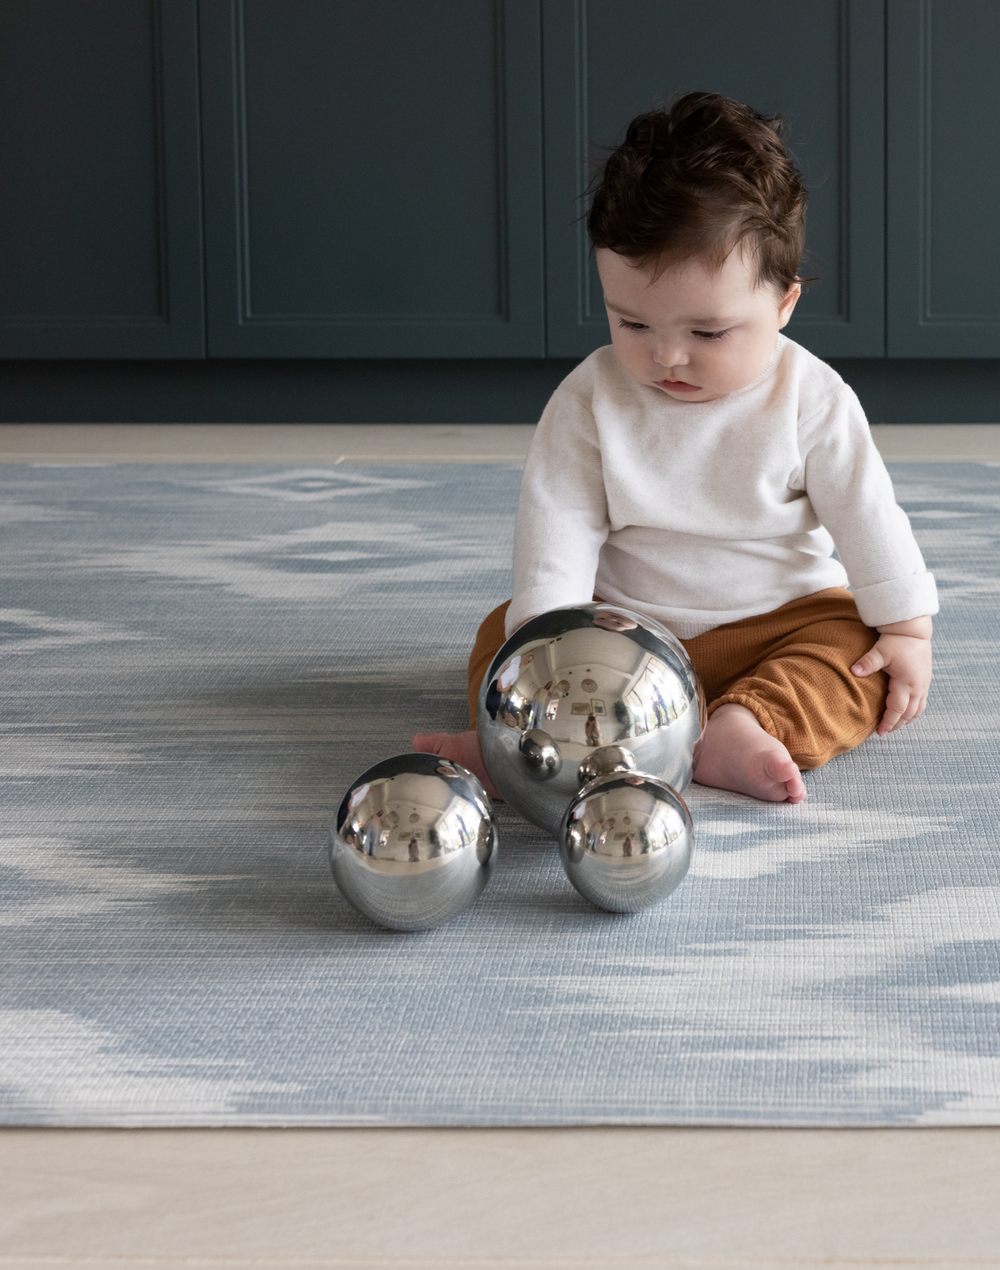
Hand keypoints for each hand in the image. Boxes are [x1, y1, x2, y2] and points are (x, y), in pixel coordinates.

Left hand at [851, 616, 931, 736]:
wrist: (913, 630)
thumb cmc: (896, 641)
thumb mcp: (880, 651)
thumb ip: (868, 662)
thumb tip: (853, 671)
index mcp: (907, 682)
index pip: (897, 709)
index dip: (889, 721)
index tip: (880, 732)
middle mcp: (918, 686)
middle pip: (908, 713)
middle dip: (897, 724)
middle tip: (884, 732)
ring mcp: (923, 684)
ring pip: (918, 709)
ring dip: (906, 719)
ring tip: (894, 726)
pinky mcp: (925, 680)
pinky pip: (922, 702)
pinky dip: (913, 711)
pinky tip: (905, 713)